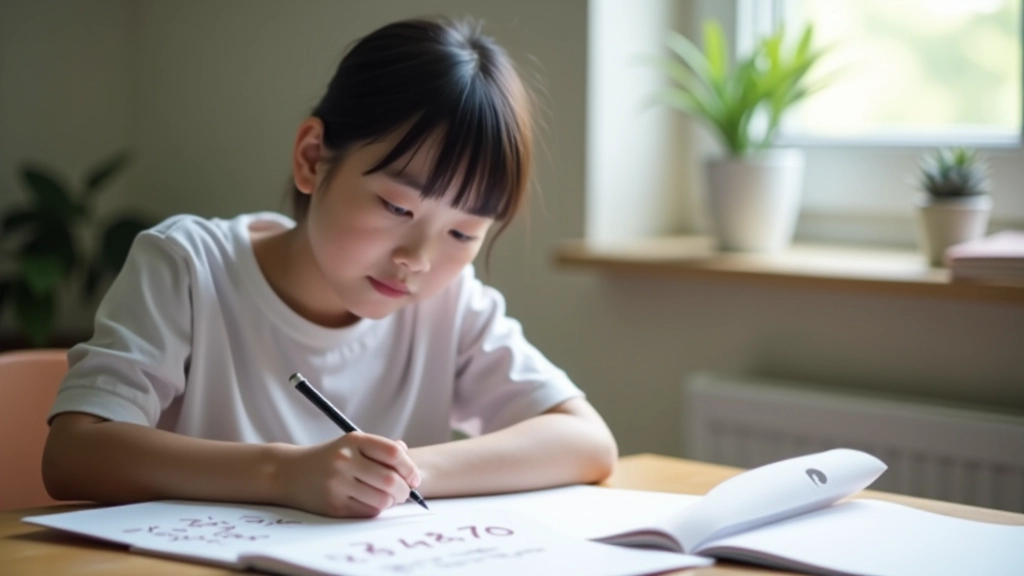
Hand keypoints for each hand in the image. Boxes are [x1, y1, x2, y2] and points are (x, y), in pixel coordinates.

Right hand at [275, 432, 420, 516]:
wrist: (290, 473)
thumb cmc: (329, 458)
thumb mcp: (352, 444)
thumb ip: (380, 448)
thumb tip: (407, 457)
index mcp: (353, 440)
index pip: (393, 453)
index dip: (409, 468)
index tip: (414, 478)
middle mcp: (345, 460)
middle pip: (390, 480)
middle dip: (404, 490)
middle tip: (405, 493)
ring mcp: (337, 484)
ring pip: (382, 500)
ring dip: (391, 502)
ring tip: (388, 498)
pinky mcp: (333, 505)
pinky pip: (368, 512)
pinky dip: (376, 510)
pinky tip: (371, 503)